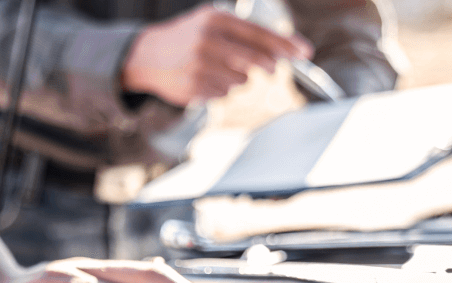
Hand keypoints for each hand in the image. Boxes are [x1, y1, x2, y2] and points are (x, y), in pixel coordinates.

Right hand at [122, 4, 312, 106]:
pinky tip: (204, 80)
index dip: (285, 44)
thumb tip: (280, 54)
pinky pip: (224, 93)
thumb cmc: (188, 38)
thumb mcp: (211, 23)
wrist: (146, 55)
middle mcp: (207, 41)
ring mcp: (200, 65)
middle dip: (268, 66)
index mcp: (215, 20)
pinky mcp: (194, 86)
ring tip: (218, 69)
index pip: (259, 33)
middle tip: (272, 69)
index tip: (305, 53)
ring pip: (241, 80)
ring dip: (238, 79)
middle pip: (255, 59)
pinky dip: (220, 89)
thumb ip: (243, 35)